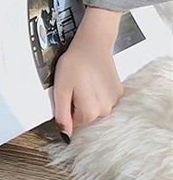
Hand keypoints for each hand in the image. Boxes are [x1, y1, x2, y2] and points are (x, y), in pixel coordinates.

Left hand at [53, 7, 123, 141]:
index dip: (68, 110)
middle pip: (86, 117)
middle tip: (75, 87)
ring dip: (88, 101)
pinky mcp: (119, 92)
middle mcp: (106, 109)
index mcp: (91, 111)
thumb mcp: (61, 91)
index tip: (68, 94)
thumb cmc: (74, 64)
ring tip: (85, 83)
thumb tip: (65, 135)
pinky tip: (94, 81)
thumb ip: (62, 115)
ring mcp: (115, 101)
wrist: (93, 44)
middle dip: (78, 106)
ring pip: (95, 109)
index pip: (75, 123)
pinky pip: (104, 101)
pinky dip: (97, 95)